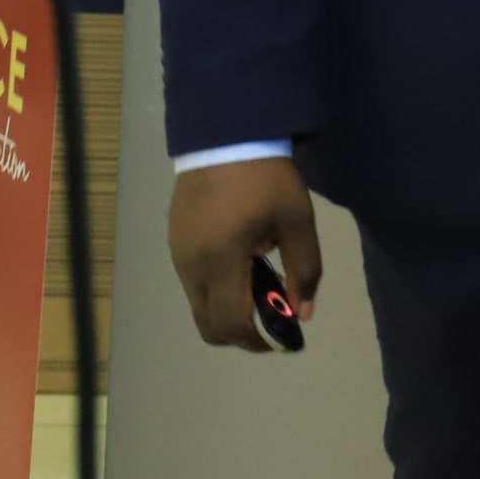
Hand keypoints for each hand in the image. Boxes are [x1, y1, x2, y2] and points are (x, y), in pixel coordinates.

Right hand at [169, 156, 320, 352]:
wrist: (225, 137)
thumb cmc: (266, 178)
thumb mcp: (297, 220)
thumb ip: (304, 268)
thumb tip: (304, 312)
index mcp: (221, 262)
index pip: (230, 324)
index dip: (256, 341)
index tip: (281, 341)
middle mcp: (191, 267)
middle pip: (208, 325)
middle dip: (241, 333)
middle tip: (272, 319)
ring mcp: (178, 256)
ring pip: (199, 305)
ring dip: (229, 307)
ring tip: (263, 279)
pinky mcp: (175, 243)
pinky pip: (194, 282)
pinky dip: (218, 288)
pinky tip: (244, 259)